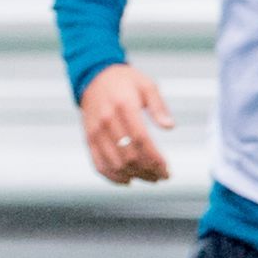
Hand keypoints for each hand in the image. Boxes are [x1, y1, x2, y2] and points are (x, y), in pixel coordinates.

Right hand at [78, 63, 174, 184]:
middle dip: (148, 170)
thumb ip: (159, 107)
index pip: (141, 139)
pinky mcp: (88, 138)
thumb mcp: (147, 85)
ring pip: (114, 163)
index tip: (167, 168)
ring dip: (134, 175)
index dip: (155, 158)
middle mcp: (107, 120)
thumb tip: (169, 126)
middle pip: (128, 155)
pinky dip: (112, 176)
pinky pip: (98, 163)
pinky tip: (127, 180)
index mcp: (123, 106)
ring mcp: (95, 131)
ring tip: (150, 178)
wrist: (94, 77)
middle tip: (162, 175)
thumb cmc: (125, 81)